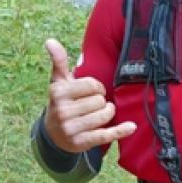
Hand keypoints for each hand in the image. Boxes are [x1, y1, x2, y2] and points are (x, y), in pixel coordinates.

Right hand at [43, 38, 135, 152]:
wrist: (53, 134)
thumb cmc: (61, 101)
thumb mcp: (58, 82)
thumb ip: (58, 61)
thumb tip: (50, 40)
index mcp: (58, 92)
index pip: (92, 85)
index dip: (97, 87)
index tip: (91, 91)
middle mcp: (62, 111)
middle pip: (100, 101)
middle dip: (101, 101)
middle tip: (92, 104)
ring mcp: (71, 128)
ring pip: (105, 115)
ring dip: (107, 113)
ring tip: (99, 113)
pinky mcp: (81, 142)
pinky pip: (106, 134)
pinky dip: (120, 130)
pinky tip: (131, 127)